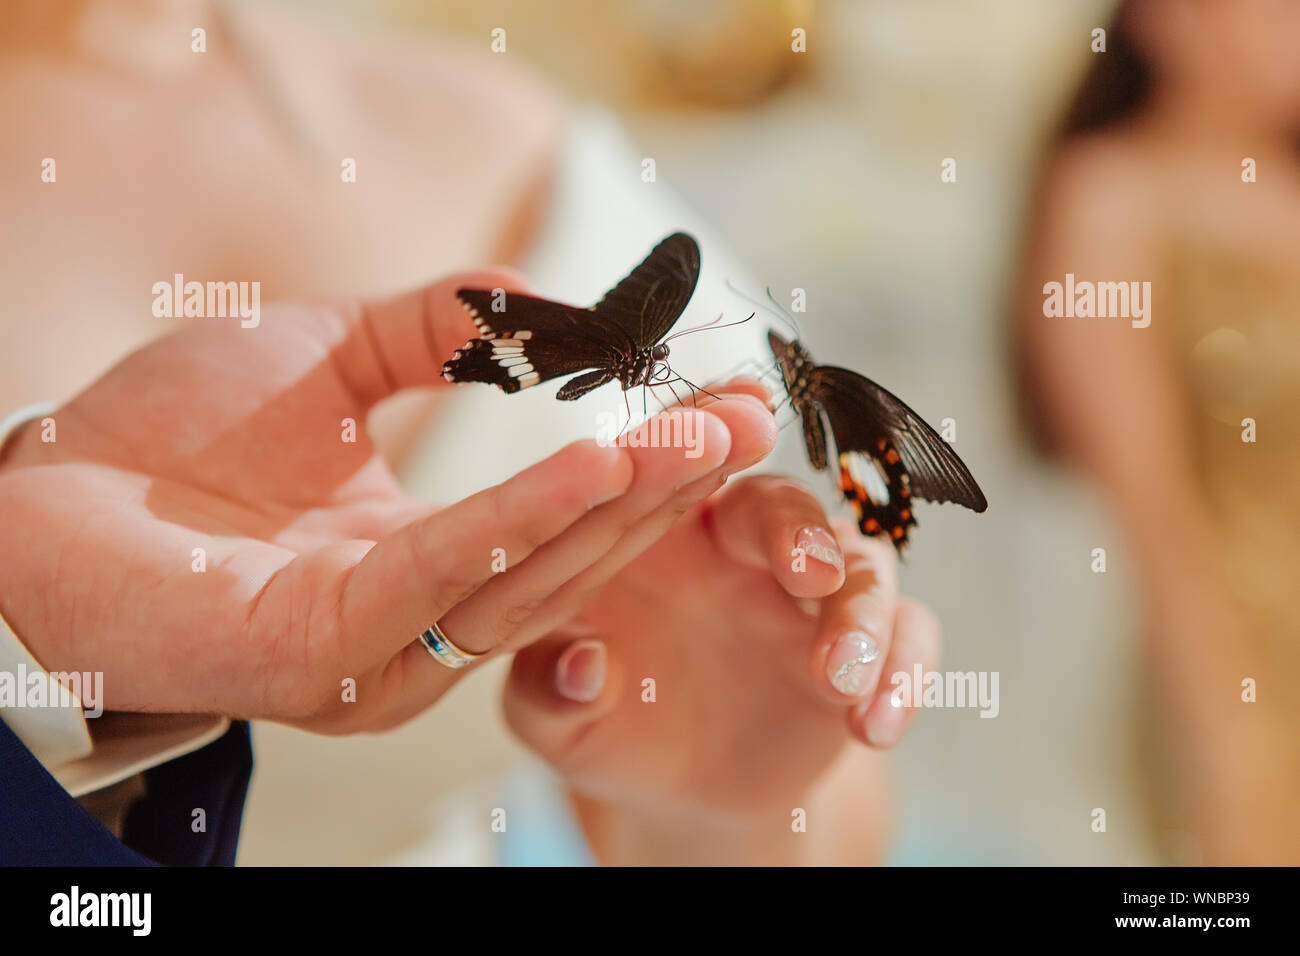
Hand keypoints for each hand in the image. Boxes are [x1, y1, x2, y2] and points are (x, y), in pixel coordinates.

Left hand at [0, 278, 776, 731]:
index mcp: (426, 562)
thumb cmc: (169, 433)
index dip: (644, 461)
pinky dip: (527, 518)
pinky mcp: (330, 658)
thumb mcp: (331, 352)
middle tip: (745, 416)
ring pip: (529, 575)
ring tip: (697, 433)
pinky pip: (447, 578)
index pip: (562, 519)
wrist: (34, 492)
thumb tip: (536, 297)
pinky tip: (595, 461)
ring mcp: (381, 653)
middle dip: (664, 485)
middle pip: (569, 554)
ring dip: (621, 500)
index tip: (721, 403)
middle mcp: (419, 624)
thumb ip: (434, 327)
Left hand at [502, 403, 940, 863]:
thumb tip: (582, 666)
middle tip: (804, 570)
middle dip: (795, 524)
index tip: (741, 413)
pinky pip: (908, 638)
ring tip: (836, 680)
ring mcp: (810, 595)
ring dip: (859, 615)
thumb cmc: (600, 724)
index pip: (684, 465)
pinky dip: (904, 674)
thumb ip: (547, 688)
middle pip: (780, 502)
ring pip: (861, 566)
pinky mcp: (864, 648)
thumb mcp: (553, 715)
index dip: (709, 430)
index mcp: (658, 530)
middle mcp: (741, 546)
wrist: (674, 793)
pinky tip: (875, 724)